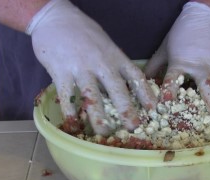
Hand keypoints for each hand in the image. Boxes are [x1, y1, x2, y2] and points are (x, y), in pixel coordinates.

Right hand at [27, 0, 156, 135]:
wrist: (55, 17)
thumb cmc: (83, 31)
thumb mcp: (105, 44)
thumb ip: (114, 64)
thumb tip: (123, 86)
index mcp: (115, 56)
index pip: (135, 76)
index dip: (146, 94)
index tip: (154, 109)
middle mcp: (101, 63)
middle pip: (117, 90)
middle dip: (126, 110)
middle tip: (133, 127)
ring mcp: (81, 68)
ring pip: (92, 96)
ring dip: (99, 116)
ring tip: (104, 132)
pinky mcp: (61, 72)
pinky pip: (67, 96)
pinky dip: (70, 113)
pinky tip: (73, 126)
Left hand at [145, 2, 209, 126]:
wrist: (208, 14)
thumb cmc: (184, 31)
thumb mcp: (165, 46)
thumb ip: (154, 65)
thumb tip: (143, 82)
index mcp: (181, 62)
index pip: (173, 79)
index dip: (169, 91)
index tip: (165, 105)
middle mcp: (201, 67)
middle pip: (208, 87)